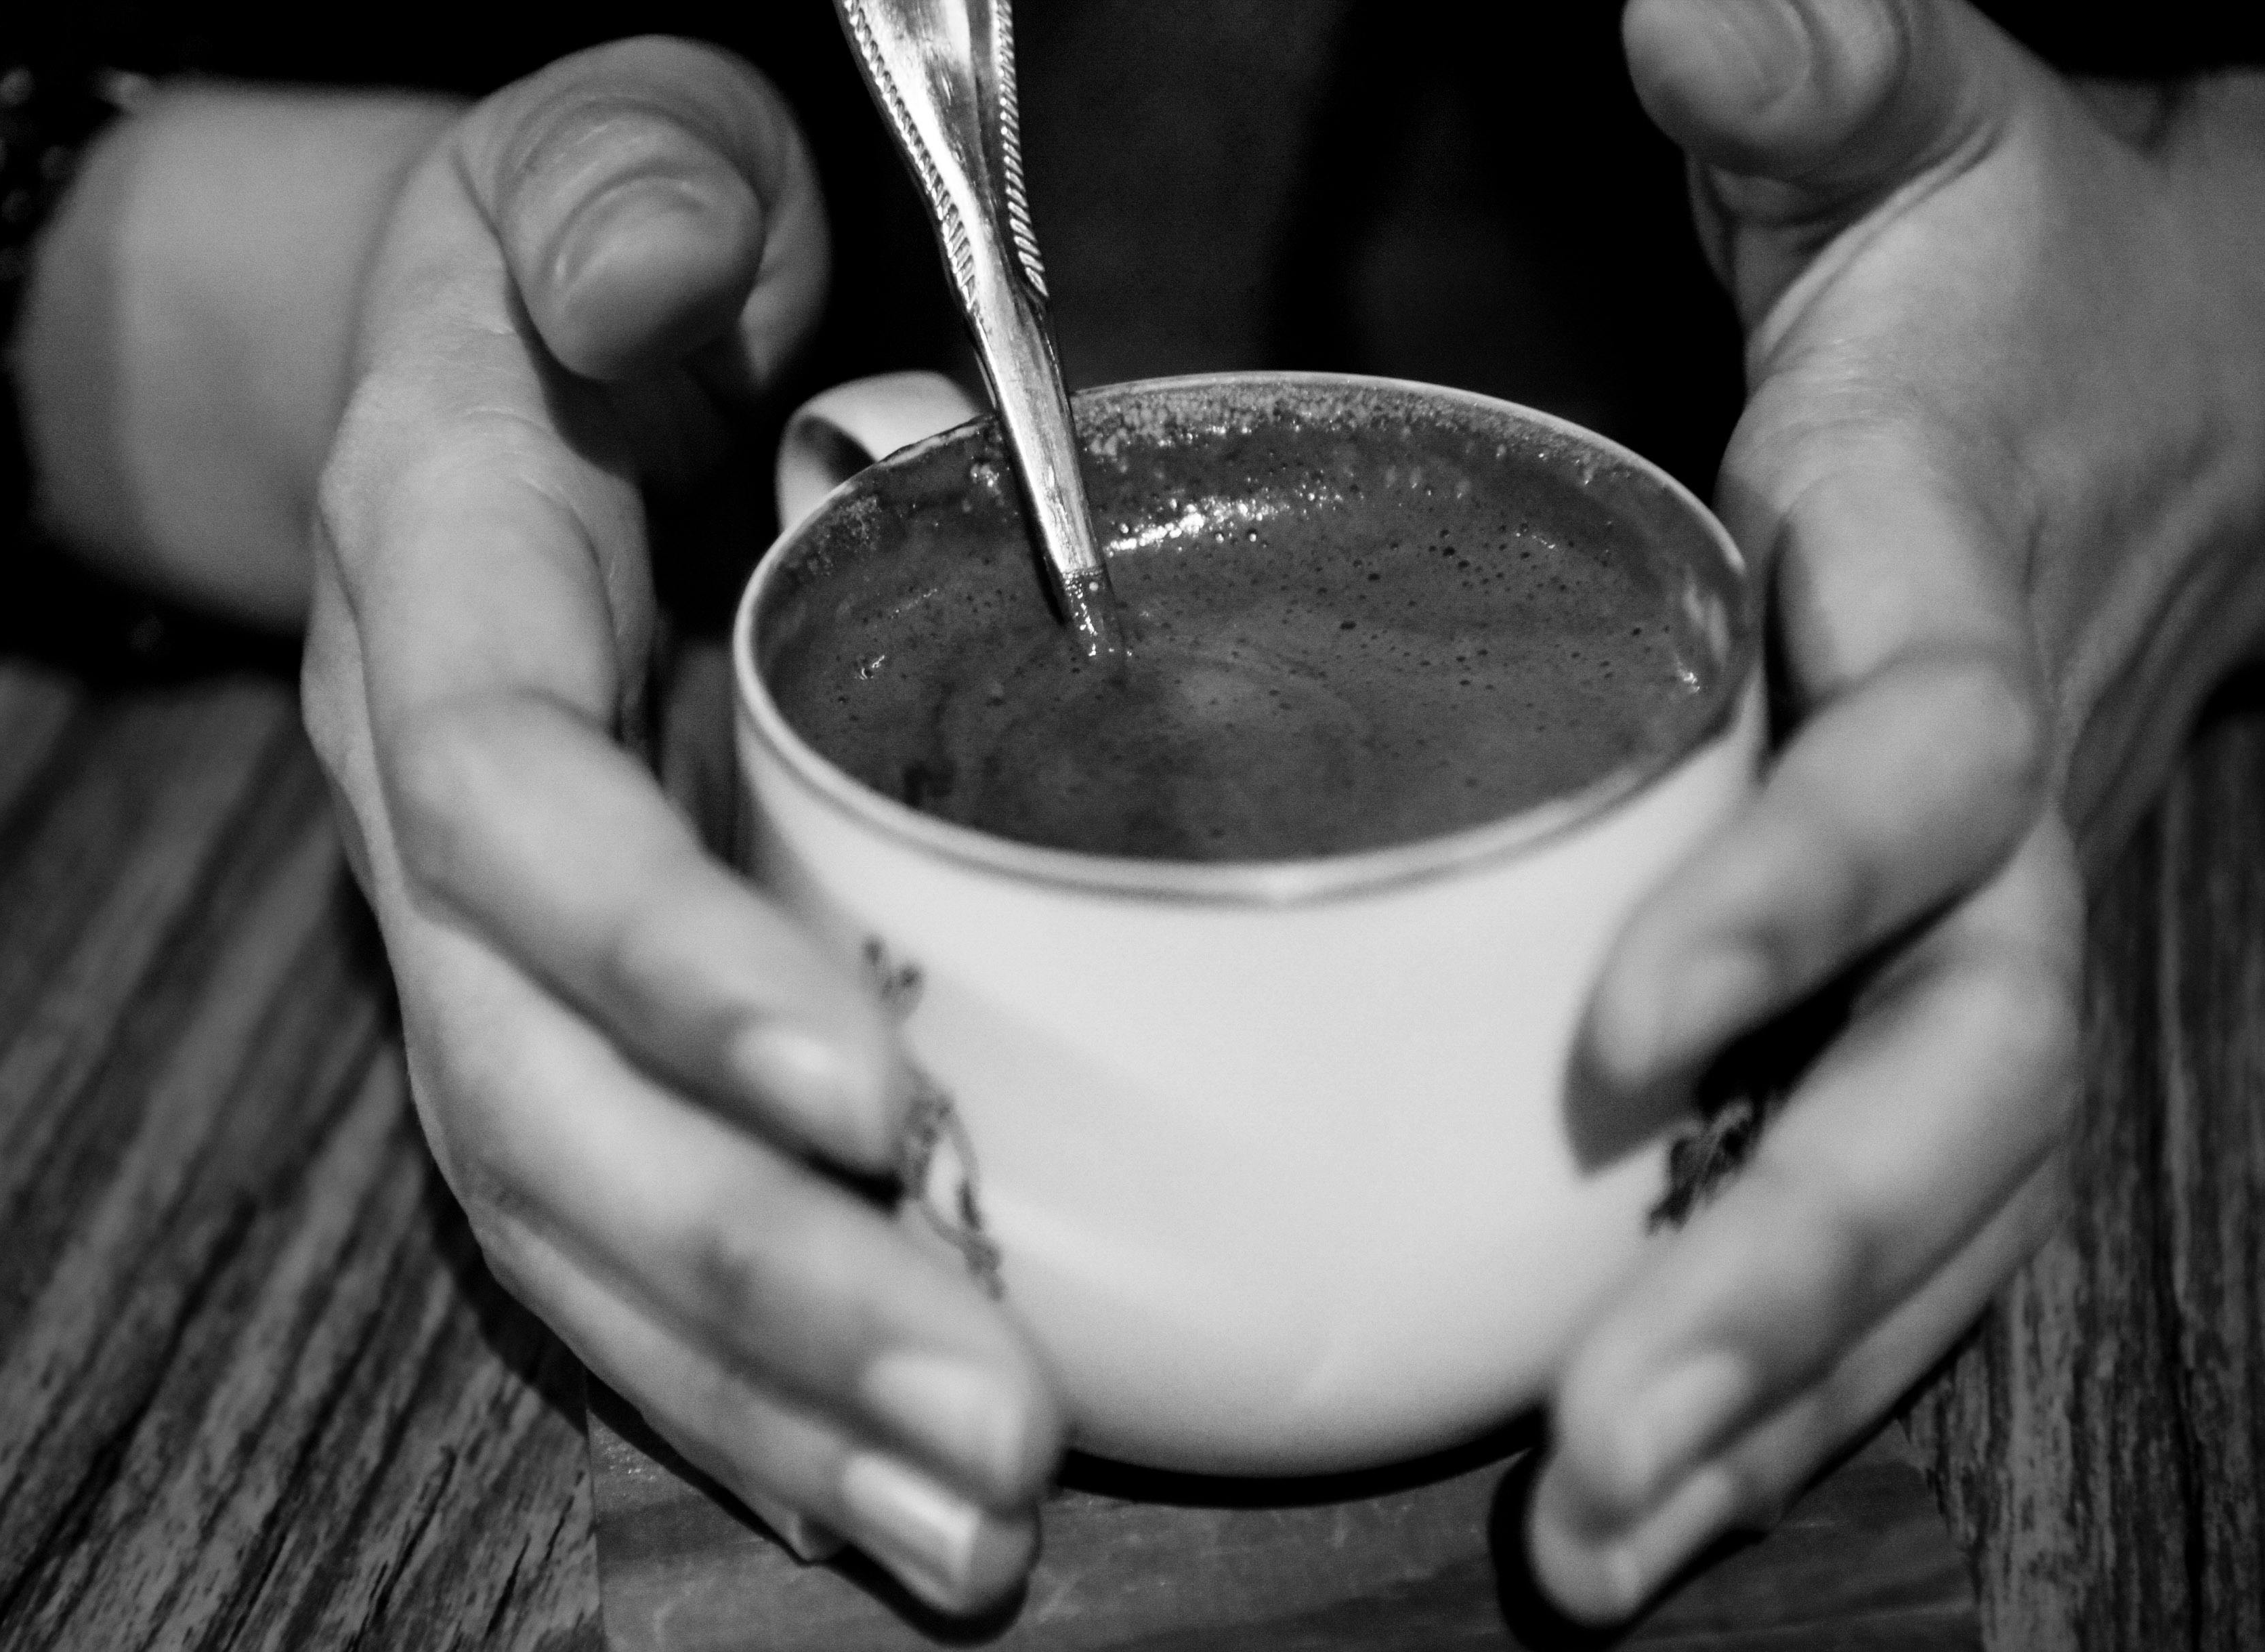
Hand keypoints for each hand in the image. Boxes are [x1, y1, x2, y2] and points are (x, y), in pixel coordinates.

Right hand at [300, 40, 1062, 1613]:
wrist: (481, 373)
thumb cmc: (582, 251)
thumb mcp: (594, 150)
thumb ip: (616, 190)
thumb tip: (646, 273)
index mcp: (438, 600)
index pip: (510, 813)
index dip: (661, 963)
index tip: (867, 1103)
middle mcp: (431, 818)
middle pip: (535, 1098)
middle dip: (753, 1278)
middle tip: (986, 1430)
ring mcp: (486, 953)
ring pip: (566, 1220)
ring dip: (761, 1395)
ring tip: (968, 1533)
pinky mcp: (561, 1027)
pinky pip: (608, 1236)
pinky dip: (733, 1384)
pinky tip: (875, 1498)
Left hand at [1532, 0, 2264, 1619]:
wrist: (2174, 393)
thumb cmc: (2014, 284)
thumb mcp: (1927, 146)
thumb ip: (1830, 77)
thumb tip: (1694, 6)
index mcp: (1956, 612)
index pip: (1910, 794)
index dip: (1791, 916)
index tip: (1625, 1048)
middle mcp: (1997, 821)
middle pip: (1949, 1090)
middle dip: (1793, 1282)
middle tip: (1611, 1466)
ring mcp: (1987, 941)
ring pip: (1931, 1207)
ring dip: (1776, 1389)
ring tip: (1608, 1548)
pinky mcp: (1943, 1002)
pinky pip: (1897, 1209)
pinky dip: (1796, 1358)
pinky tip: (1666, 1482)